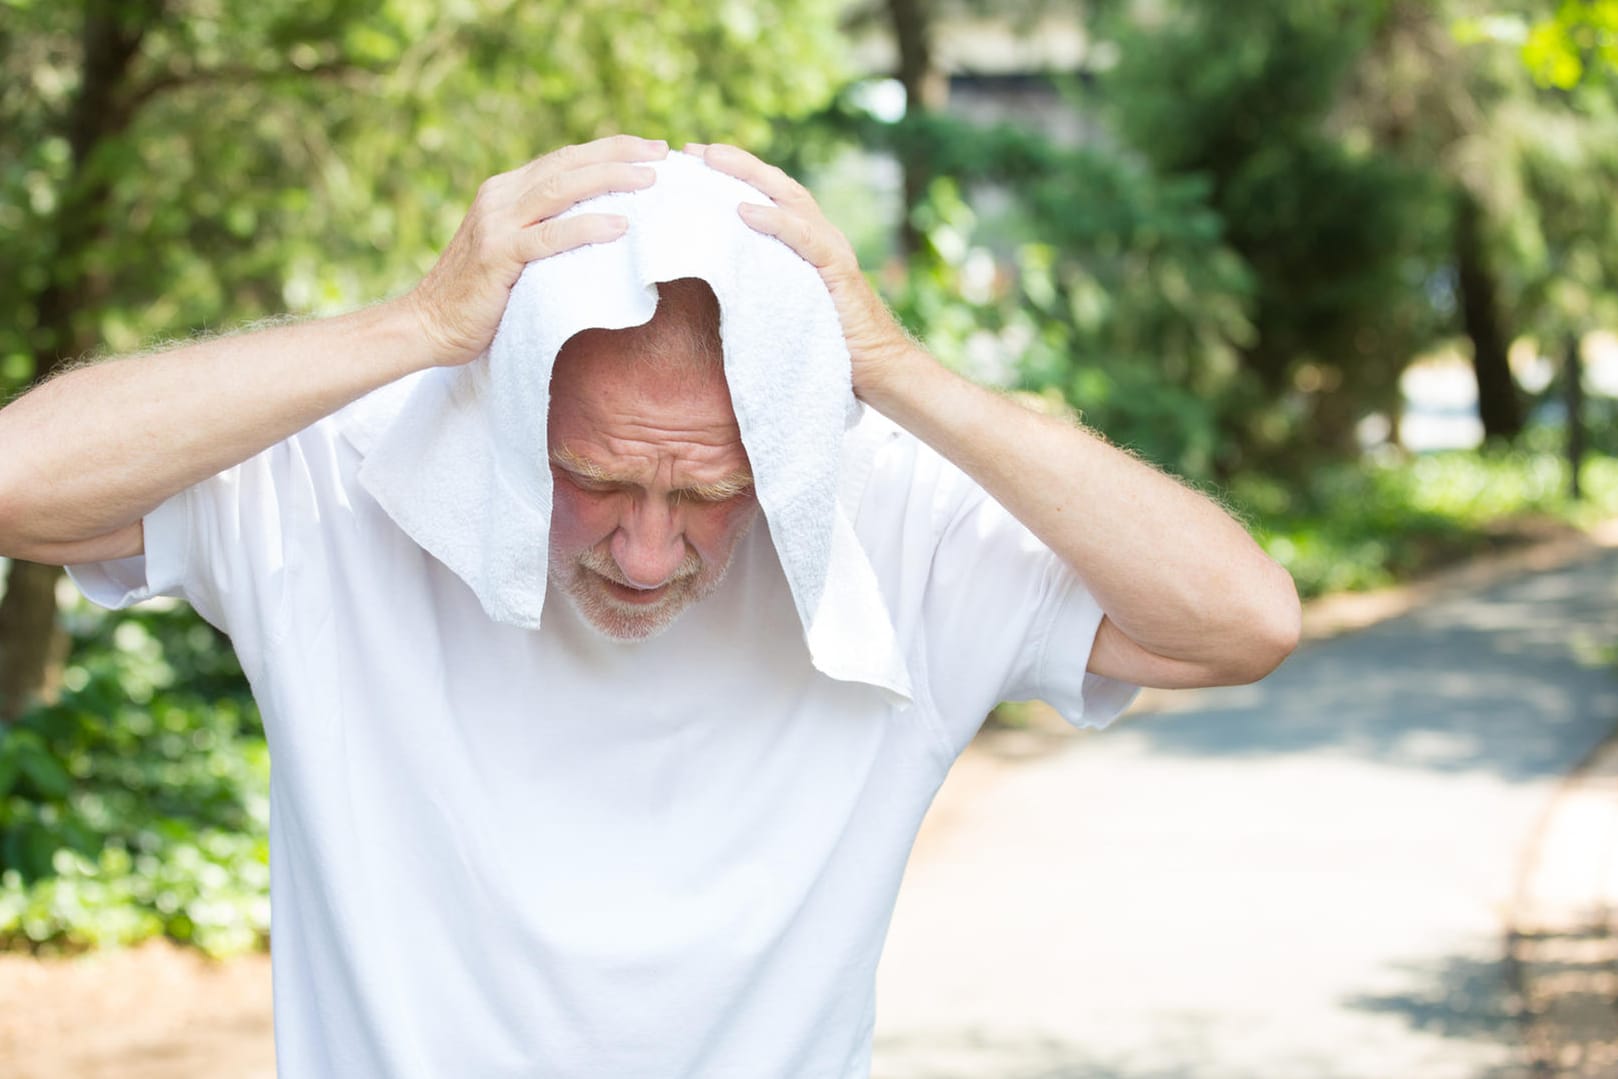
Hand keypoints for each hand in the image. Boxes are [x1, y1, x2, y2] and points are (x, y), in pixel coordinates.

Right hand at [405, 135, 668, 366]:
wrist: (427, 325)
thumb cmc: (480, 298)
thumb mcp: (515, 252)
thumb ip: (544, 231)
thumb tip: (601, 228)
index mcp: (505, 190)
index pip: (564, 159)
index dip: (609, 149)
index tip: (651, 149)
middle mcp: (500, 197)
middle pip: (567, 163)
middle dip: (618, 154)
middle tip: (661, 154)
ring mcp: (496, 224)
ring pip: (561, 188)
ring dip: (609, 179)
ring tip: (650, 181)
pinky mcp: (497, 256)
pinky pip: (549, 236)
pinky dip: (586, 227)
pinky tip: (619, 226)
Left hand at [686, 142, 926, 404]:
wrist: (878, 368)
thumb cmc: (830, 342)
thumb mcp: (787, 303)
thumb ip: (764, 281)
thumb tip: (718, 276)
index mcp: (810, 241)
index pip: (771, 196)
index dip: (737, 174)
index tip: (697, 160)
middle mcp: (822, 236)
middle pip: (777, 185)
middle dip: (736, 163)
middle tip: (695, 149)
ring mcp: (832, 250)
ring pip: (789, 199)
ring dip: (749, 176)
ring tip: (713, 161)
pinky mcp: (837, 271)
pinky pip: (803, 238)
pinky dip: (774, 221)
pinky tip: (744, 210)